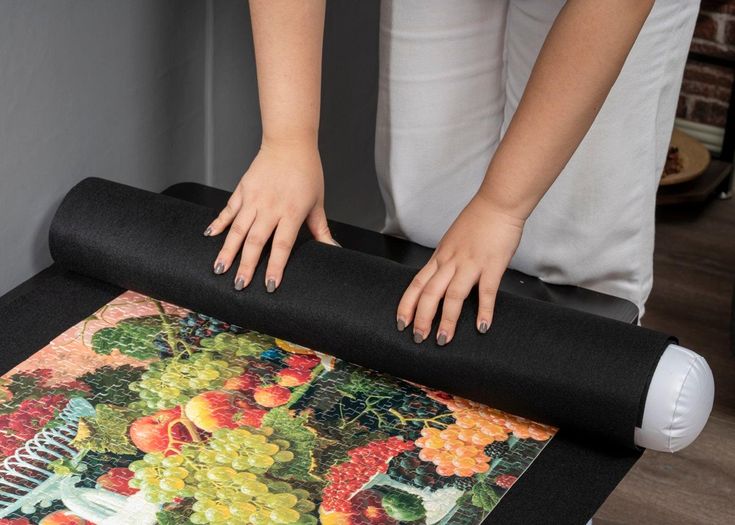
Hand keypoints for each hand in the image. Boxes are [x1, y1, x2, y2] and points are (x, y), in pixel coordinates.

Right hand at [204, 141, 335, 290]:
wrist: (290, 142)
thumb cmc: (307, 172)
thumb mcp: (318, 202)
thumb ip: (321, 230)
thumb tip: (333, 250)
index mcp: (291, 212)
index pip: (282, 246)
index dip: (275, 267)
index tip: (269, 286)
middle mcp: (270, 207)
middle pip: (255, 241)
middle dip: (246, 266)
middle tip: (239, 286)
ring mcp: (253, 198)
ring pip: (237, 229)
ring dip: (228, 250)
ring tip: (219, 269)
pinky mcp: (242, 189)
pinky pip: (228, 210)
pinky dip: (218, 223)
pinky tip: (209, 236)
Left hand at [396, 193, 523, 345]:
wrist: (498, 203)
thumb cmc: (478, 222)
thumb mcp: (452, 241)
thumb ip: (446, 261)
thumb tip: (440, 279)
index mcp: (440, 256)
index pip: (417, 283)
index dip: (407, 305)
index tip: (401, 323)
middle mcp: (451, 261)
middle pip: (430, 293)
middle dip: (422, 318)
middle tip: (419, 338)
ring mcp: (471, 264)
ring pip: (453, 295)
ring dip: (447, 320)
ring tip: (443, 339)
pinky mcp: (492, 265)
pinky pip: (487, 292)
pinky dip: (484, 311)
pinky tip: (482, 326)